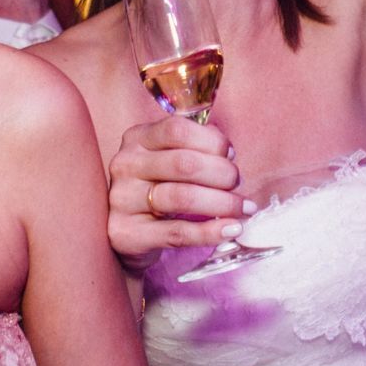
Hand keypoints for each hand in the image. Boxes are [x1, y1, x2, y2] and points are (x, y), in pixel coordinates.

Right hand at [106, 114, 255, 272]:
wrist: (124, 234)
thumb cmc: (156, 188)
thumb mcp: (167, 160)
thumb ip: (195, 148)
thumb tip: (227, 153)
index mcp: (137, 139)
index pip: (177, 130)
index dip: (212, 142)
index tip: (230, 156)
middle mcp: (126, 165)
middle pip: (184, 164)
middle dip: (222, 174)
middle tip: (238, 184)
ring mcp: (122, 200)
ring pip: (182, 198)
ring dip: (222, 203)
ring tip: (242, 209)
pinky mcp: (127, 234)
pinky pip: (177, 233)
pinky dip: (210, 231)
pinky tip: (231, 229)